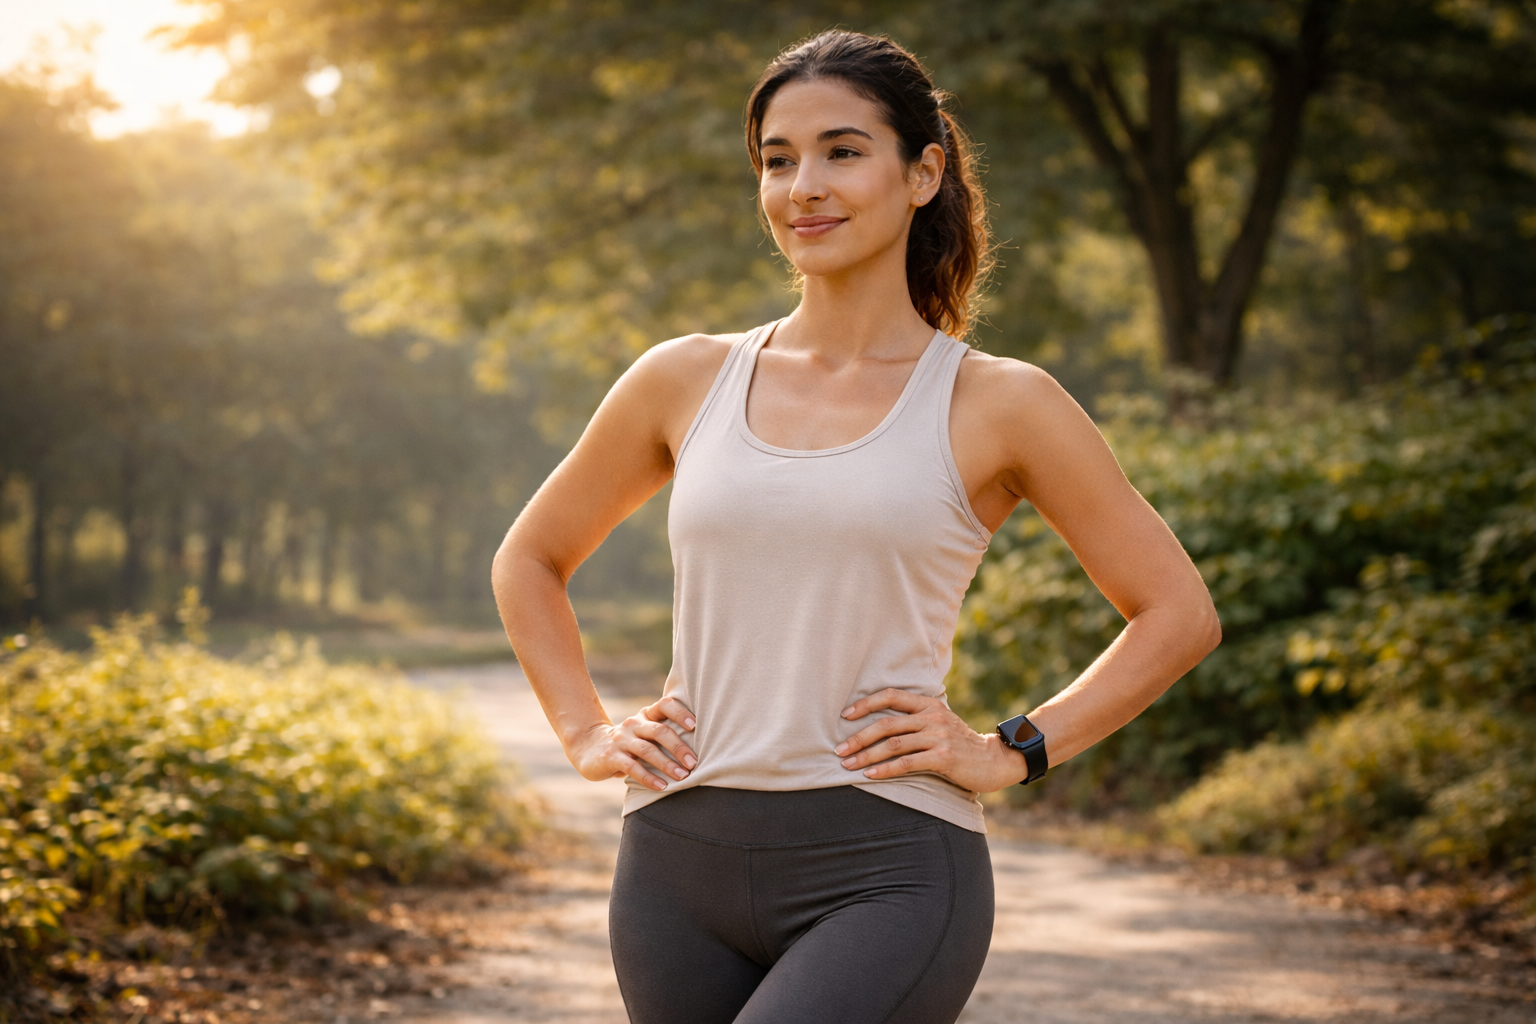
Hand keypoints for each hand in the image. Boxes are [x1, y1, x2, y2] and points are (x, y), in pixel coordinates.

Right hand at [567, 696, 696, 790]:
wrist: (590, 748)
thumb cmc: (629, 743)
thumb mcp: (644, 733)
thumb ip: (664, 735)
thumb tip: (701, 748)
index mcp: (646, 716)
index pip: (664, 705)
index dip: (680, 712)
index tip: (695, 725)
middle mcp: (634, 724)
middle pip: (659, 731)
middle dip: (678, 747)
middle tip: (693, 762)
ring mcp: (621, 740)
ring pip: (647, 750)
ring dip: (666, 764)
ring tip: (682, 776)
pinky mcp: (611, 757)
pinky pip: (632, 767)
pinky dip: (648, 778)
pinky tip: (661, 786)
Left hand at [835, 688, 1027, 793]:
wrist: (994, 761)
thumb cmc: (961, 745)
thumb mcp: (940, 723)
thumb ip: (916, 720)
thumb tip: (880, 724)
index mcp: (929, 705)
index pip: (892, 695)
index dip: (866, 704)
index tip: (845, 715)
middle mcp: (933, 717)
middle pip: (887, 724)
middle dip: (858, 737)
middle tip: (839, 750)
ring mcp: (939, 737)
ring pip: (893, 745)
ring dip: (867, 756)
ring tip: (848, 766)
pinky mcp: (944, 757)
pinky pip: (907, 763)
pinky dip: (886, 770)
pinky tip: (871, 776)